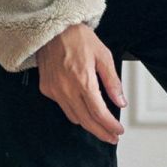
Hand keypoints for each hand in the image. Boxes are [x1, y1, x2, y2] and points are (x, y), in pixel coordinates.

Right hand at [35, 24, 126, 143]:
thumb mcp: (103, 55)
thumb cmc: (77, 38)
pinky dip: (75, 111)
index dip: (110, 126)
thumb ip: (112, 82)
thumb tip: (120, 102)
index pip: (99, 113)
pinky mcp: (46, 89)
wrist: (52, 29)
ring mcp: (54, 91)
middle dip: (101, 132)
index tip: (118, 131)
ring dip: (88, 124)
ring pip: (74, 117)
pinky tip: (83, 108)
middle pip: (87, 121)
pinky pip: (63, 107)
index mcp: (83, 81)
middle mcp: (67, 89)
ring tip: (100, 126)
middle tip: (112, 137)